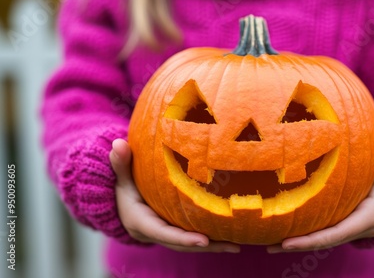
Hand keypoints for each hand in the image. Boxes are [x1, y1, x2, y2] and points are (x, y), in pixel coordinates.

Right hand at [109, 138, 239, 252]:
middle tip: (232, 246)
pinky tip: (231, 238)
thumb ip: (120, 162)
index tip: (204, 240)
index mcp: (141, 223)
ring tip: (237, 245)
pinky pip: (192, 238)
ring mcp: (165, 234)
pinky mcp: (173, 231)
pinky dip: (211, 240)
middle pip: (182, 244)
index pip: (164, 233)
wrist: (117, 202)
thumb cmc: (121, 187)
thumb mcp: (120, 175)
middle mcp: (154, 233)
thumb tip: (118, 144)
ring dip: (214, 246)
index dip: (183, 238)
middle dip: (207, 247)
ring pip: (189, 245)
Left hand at [267, 133, 373, 252]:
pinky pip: (316, 235)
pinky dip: (299, 237)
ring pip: (316, 242)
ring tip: (266, 245)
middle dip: (296, 246)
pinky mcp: (335, 229)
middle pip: (321, 243)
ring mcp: (343, 233)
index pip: (334, 235)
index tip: (288, 242)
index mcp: (364, 221)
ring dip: (292, 244)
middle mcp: (352, 232)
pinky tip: (277, 235)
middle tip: (269, 246)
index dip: (311, 240)